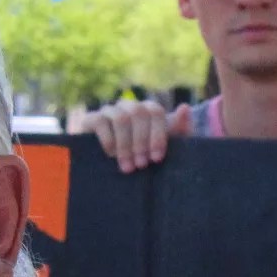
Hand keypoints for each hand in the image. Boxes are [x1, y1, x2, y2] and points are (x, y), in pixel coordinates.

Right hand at [68, 98, 190, 171]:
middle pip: (138, 113)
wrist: (110, 169)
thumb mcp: (166, 147)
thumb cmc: (144, 157)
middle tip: (141, 165)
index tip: (157, 158)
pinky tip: (111, 156)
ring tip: (127, 166)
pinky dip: (108, 140)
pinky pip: (100, 122)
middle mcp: (129, 106)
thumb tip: (185, 108)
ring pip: (121, 118)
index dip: (157, 135)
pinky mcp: (92, 119)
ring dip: (126, 144)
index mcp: (148, 110)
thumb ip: (180, 129)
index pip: (155, 112)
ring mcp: (110, 111)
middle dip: (141, 142)